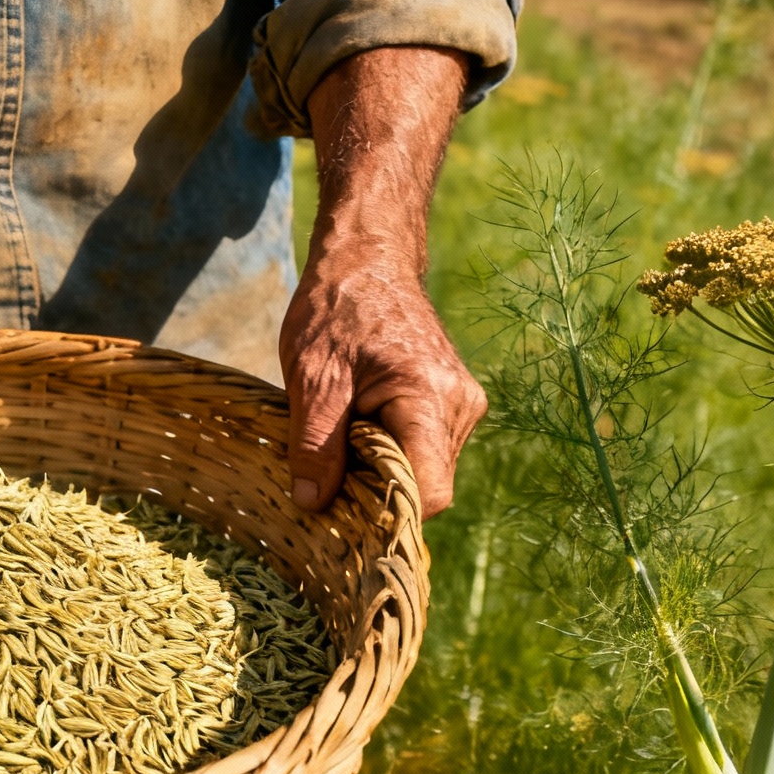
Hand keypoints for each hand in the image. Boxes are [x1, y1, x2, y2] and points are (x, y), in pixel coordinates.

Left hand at [283, 45, 481, 518]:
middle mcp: (460, 407)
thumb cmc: (336, 309)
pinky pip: (422, 451)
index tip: (343, 510)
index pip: (429, 494)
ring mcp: (462, 407)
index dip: (386, 513)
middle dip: (376, 490)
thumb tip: (313, 506)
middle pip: (425, 488)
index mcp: (431, 400)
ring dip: (379, 469)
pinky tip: (358, 425)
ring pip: (423, 472)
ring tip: (342, 433)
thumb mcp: (312, 378)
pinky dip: (387, 451)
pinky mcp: (452, 406)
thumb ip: (315, 445)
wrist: (367, 259)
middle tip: (327, 469)